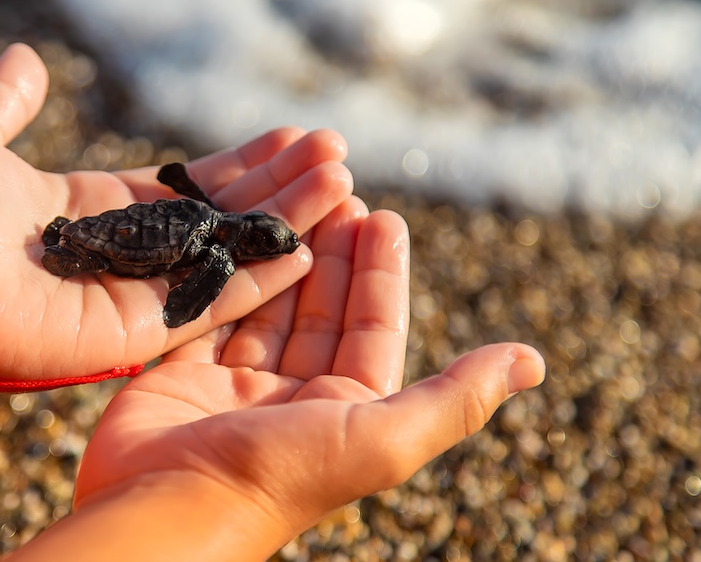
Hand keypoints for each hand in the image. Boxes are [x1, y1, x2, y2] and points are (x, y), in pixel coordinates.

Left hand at [0, 44, 352, 381]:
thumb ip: (6, 101)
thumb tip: (26, 55)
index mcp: (104, 210)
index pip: (193, 184)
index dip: (244, 161)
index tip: (293, 135)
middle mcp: (132, 254)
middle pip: (224, 216)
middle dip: (281, 185)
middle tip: (335, 155)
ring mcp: (139, 295)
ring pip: (230, 254)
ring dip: (286, 222)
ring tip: (340, 185)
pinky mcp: (139, 333)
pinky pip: (211, 303)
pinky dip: (261, 279)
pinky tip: (310, 250)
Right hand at [69, 199, 545, 558]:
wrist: (167, 508)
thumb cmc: (282, 475)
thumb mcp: (384, 436)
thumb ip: (455, 396)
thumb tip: (533, 361)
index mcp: (348, 412)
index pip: (373, 328)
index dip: (381, 273)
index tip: (384, 217)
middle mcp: (296, 398)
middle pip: (322, 311)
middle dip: (334, 253)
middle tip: (341, 192)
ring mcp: (237, 386)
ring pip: (271, 306)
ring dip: (286, 255)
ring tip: (297, 201)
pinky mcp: (184, 374)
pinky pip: (216, 314)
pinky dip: (231, 276)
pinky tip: (238, 235)